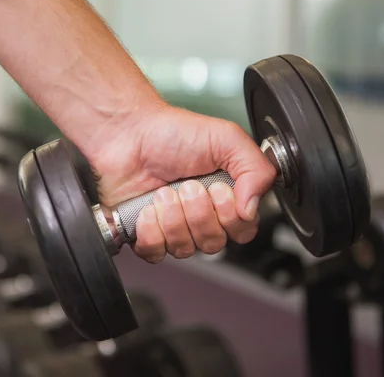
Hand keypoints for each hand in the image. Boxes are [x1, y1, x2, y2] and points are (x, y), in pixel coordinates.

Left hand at [86, 105, 275, 263]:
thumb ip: (256, 169)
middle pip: (213, 243)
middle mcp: (200, 214)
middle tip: (187, 186)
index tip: (217, 189)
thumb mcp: (226, 138)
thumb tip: (252, 208)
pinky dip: (151, 232)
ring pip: (184, 248)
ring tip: (164, 192)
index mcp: (224, 196)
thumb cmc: (172, 132)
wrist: (128, 132)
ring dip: (173, 219)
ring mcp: (172, 225)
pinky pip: (154, 252)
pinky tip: (148, 209)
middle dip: (198, 213)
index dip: (230, 216)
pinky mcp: (145, 232)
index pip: (242, 230)